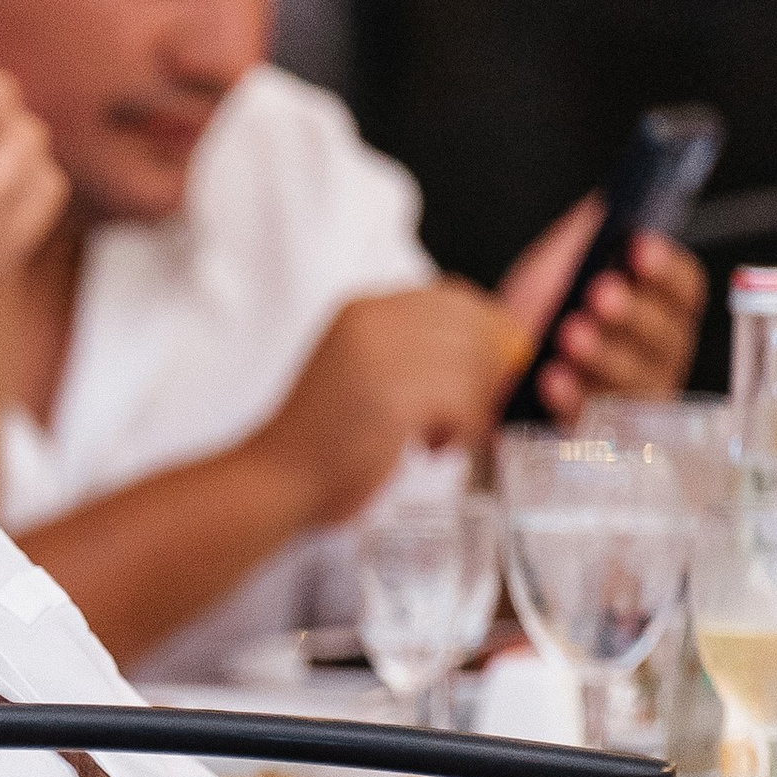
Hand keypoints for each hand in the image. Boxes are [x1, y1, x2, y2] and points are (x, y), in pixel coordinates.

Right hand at [254, 282, 531, 534]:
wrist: (277, 479)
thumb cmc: (324, 439)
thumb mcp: (363, 369)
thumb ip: (413, 350)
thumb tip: (499, 348)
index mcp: (364, 308)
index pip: (455, 296)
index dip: (488, 330)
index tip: (494, 368)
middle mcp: (374, 320)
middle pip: (472, 327)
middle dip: (488, 372)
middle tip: (473, 411)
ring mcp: (382, 355)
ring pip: (474, 367)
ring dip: (474, 408)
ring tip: (442, 435)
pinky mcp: (394, 397)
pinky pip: (467, 403)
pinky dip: (464, 431)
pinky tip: (434, 448)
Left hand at [498, 198, 707, 414]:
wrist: (484, 369)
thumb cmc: (534, 316)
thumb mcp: (556, 266)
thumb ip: (586, 234)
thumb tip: (608, 201)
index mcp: (657, 309)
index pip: (684, 289)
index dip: (666, 269)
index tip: (639, 248)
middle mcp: (655, 357)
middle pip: (666, 338)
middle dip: (634, 312)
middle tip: (599, 293)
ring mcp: (630, 401)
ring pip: (634, 381)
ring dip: (604, 355)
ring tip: (570, 333)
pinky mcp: (595, 437)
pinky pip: (593, 422)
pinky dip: (572, 397)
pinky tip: (551, 377)